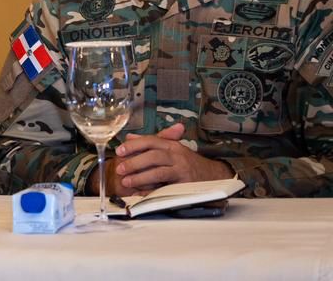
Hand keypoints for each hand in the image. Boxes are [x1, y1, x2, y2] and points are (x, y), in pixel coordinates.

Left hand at [91, 123, 232, 194]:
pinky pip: (166, 189)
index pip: (150, 141)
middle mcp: (177, 156)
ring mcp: (182, 171)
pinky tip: (140, 194)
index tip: (119, 151)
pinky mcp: (185, 186)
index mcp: (171, 145)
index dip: (133, 145)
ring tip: (126, 182)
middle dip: (134, 162)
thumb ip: (150, 143)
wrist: (213, 175)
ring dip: (140, 177)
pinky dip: (152, 192)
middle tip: (119, 168)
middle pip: (153, 156)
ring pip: (159, 172)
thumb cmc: (186, 162)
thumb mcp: (170, 148)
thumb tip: (129, 137)